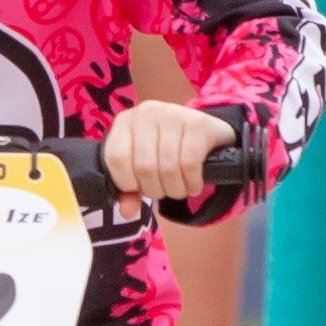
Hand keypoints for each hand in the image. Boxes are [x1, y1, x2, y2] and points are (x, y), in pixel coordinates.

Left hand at [101, 97, 235, 204]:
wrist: (209, 133)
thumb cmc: (168, 150)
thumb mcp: (143, 166)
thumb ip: (130, 189)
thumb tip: (127, 212)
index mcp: (125, 122)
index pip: (116, 159)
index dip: (127, 183)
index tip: (140, 187)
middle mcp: (147, 112)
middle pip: (144, 167)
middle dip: (155, 189)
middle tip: (165, 190)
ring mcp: (173, 114)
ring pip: (168, 167)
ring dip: (175, 189)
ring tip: (180, 189)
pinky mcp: (198, 123)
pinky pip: (190, 162)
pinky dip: (192, 182)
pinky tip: (194, 185)